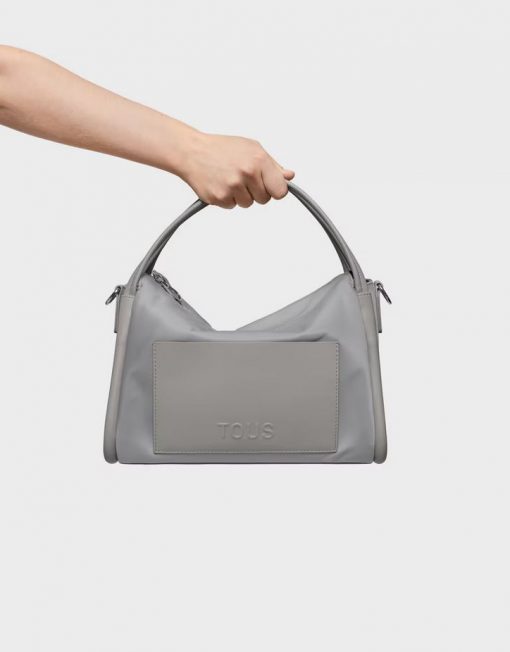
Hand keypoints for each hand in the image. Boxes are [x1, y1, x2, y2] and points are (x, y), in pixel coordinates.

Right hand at [177, 132, 294, 207]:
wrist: (192, 152)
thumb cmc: (222, 148)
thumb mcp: (251, 148)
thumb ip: (272, 165)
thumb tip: (289, 176)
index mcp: (258, 161)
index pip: (280, 191)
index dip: (276, 190)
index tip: (271, 187)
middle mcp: (246, 174)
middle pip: (264, 199)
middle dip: (257, 191)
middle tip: (243, 178)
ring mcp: (232, 187)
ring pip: (248, 204)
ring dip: (241, 195)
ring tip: (230, 179)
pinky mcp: (219, 198)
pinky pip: (232, 206)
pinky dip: (227, 198)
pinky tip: (220, 183)